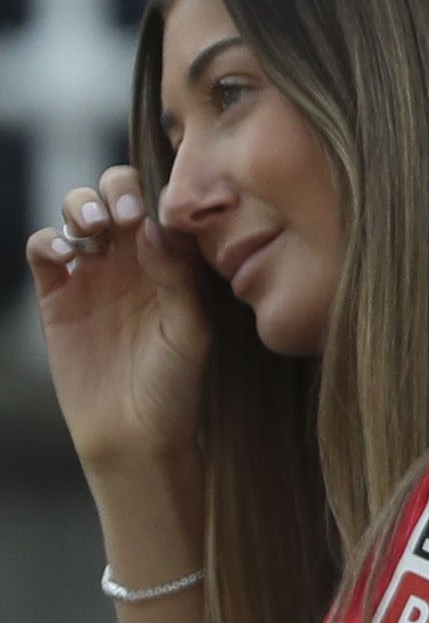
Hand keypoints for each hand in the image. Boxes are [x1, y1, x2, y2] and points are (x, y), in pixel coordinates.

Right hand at [28, 171, 211, 483]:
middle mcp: (133, 259)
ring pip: (77, 212)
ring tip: (91, 228)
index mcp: (172, 261)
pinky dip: (46, 240)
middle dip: (115, 190)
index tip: (155, 214)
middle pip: (116, 196)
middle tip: (122, 217)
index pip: (163, 205)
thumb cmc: (175, 384)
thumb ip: (176, 278)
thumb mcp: (190, 331)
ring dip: (80, 205)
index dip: (158, 195)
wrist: (134, 432)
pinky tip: (63, 254)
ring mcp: (92, 274)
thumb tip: (151, 228)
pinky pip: (42, 249)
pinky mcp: (56, 294)